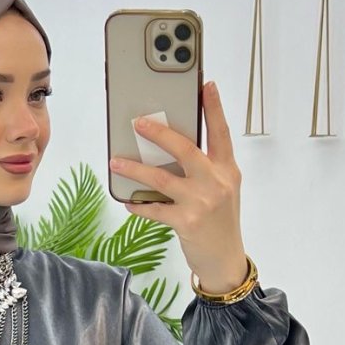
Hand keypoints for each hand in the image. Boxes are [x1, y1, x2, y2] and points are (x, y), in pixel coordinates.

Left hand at [109, 80, 248, 293]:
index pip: (221, 133)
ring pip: (162, 178)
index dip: (214, 108)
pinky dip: (139, 205)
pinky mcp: (187, 222)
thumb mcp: (223, 189)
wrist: (226, 259)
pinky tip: (129, 202)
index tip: (206, 85)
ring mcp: (202, 202)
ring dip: (135, 169)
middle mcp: (217, 182)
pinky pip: (155, 208)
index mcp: (227, 170)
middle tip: (139, 123)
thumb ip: (206, 169)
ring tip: (116, 162)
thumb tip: (170, 149)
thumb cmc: (220, 221)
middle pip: (186, 149)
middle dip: (160, 133)